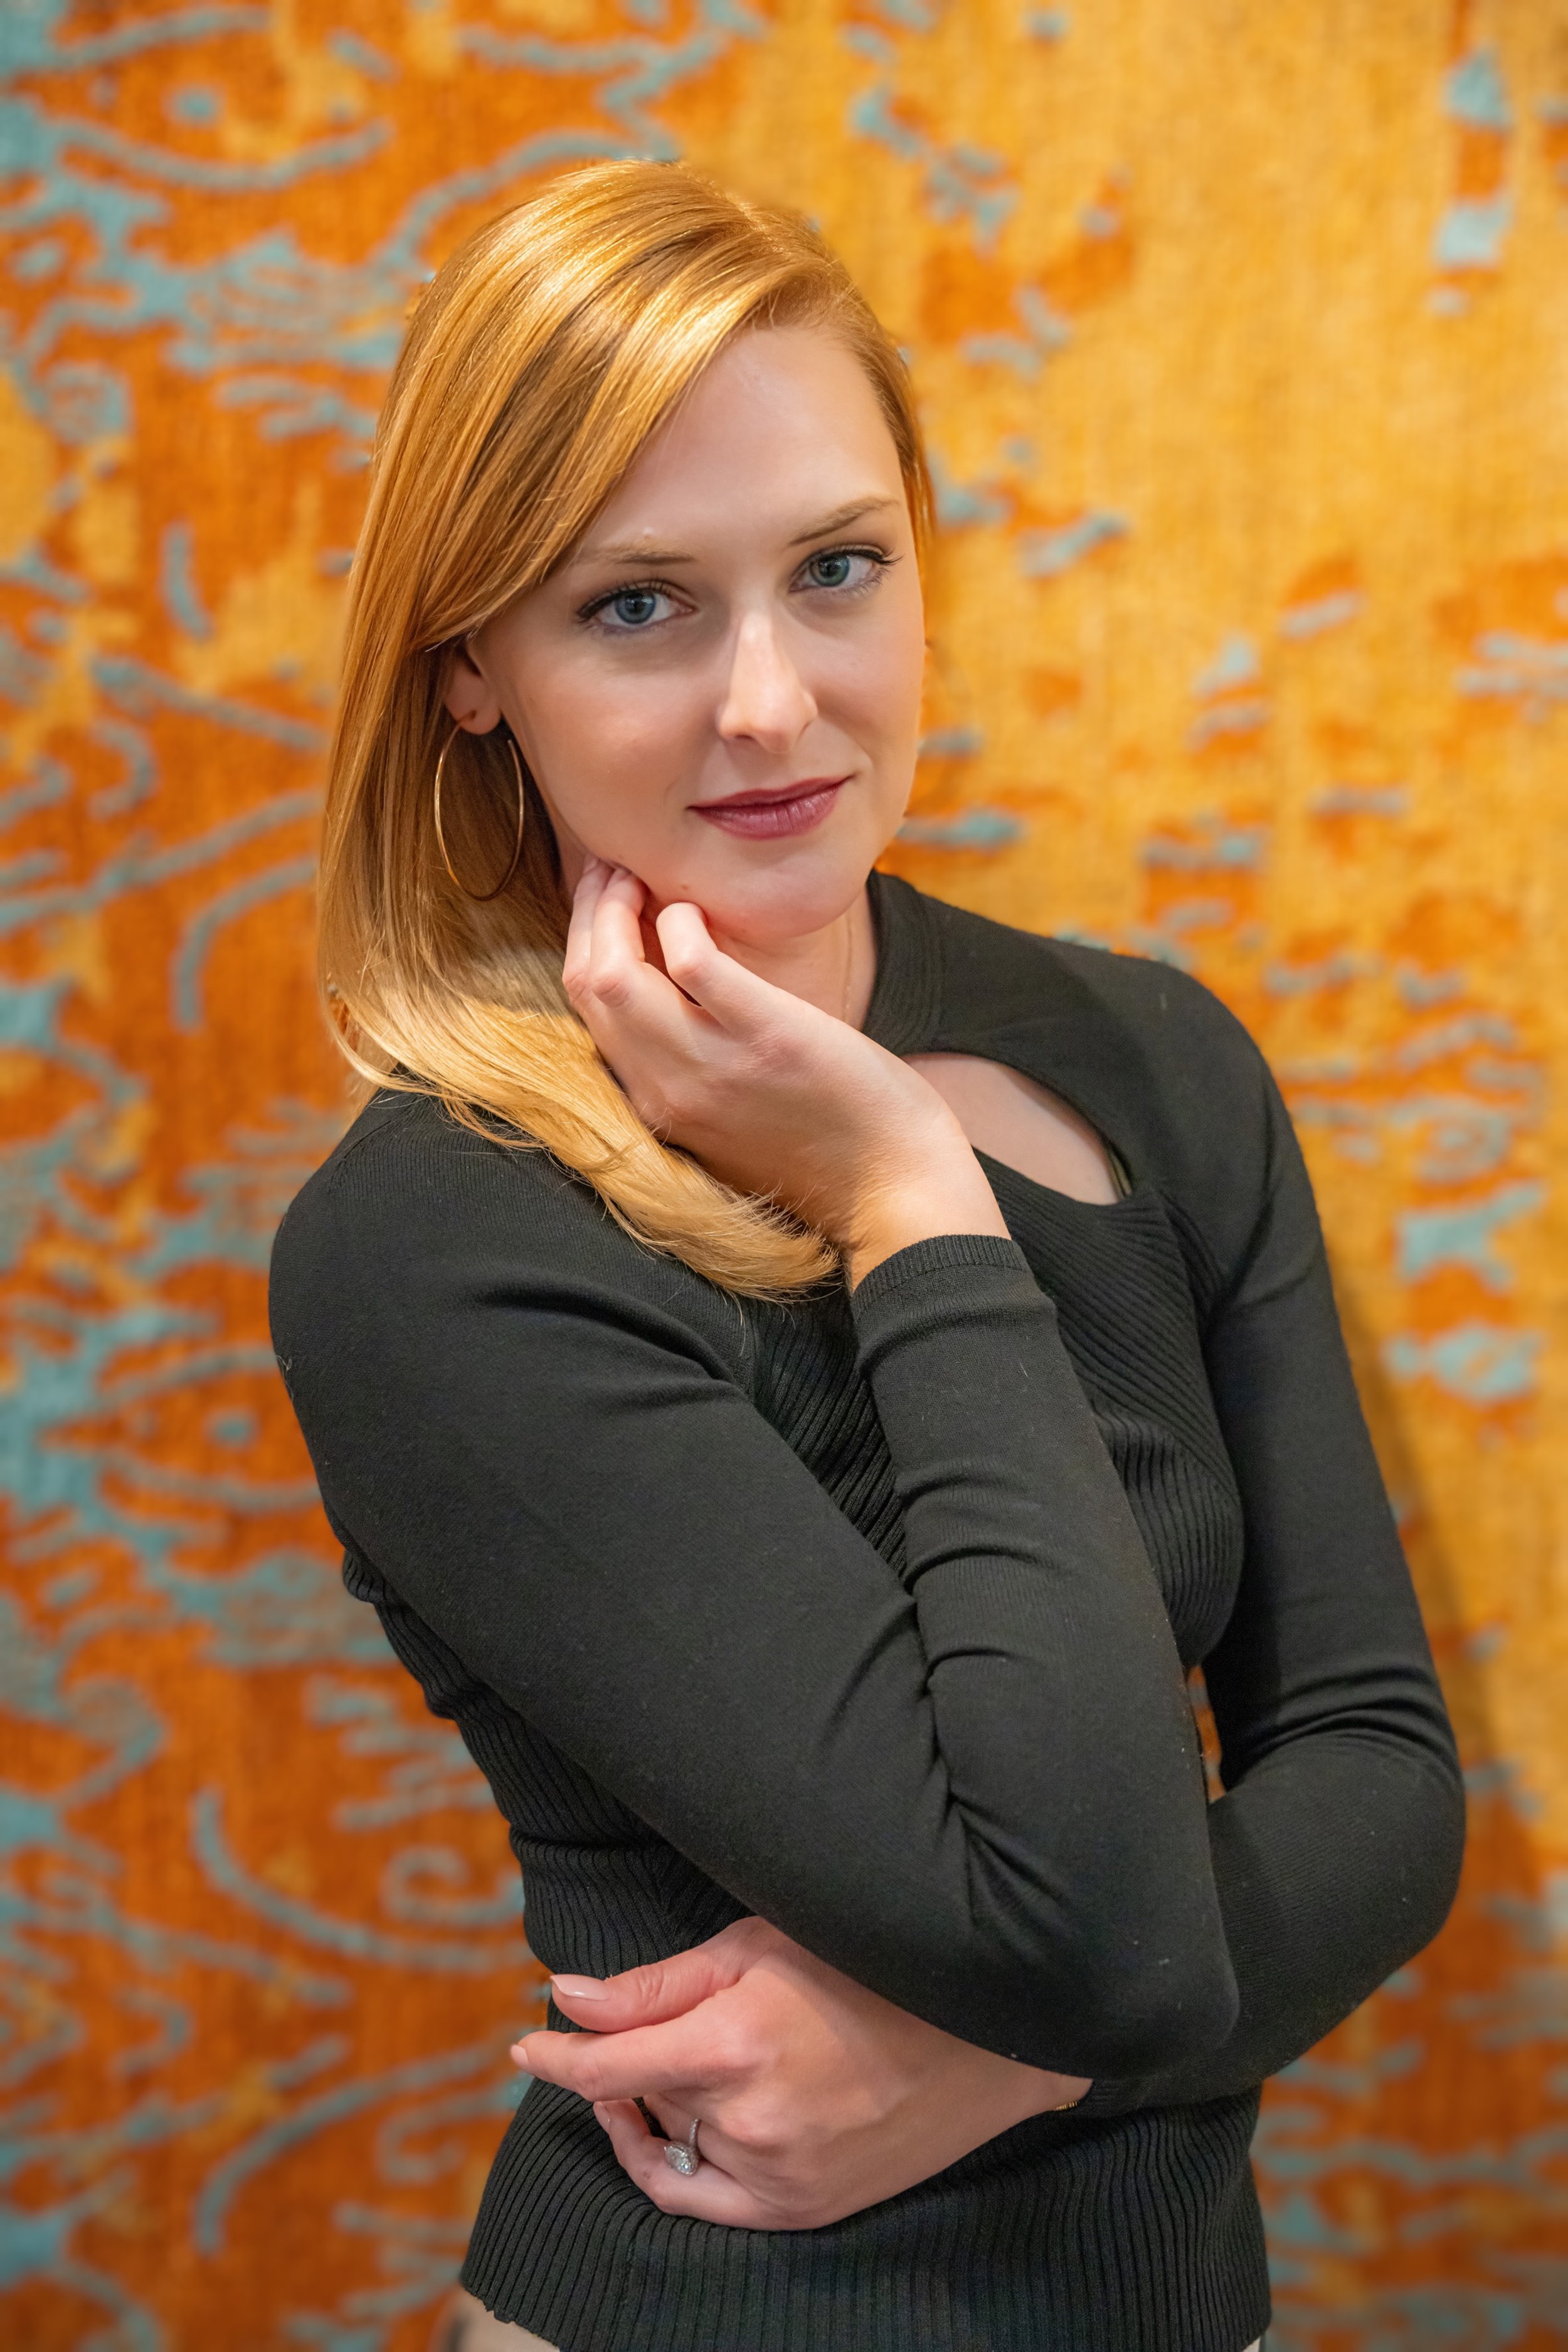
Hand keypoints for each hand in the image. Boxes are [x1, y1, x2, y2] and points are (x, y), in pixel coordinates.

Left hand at [512, 1917, 1089, 2230]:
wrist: (985, 2030)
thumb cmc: (869, 1964)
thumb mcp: (757, 1945)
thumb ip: (656, 1985)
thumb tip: (567, 1998)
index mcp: (736, 2042)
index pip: (610, 2065)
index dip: (557, 2057)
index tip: (526, 2047)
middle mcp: (753, 2120)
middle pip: (647, 2101)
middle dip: (626, 2068)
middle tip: (638, 2034)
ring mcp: (783, 2176)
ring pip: (677, 2151)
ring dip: (656, 2114)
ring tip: (668, 2073)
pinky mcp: (807, 2210)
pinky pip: (713, 2202)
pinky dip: (684, 2166)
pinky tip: (684, 2127)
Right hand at [562, 862, 1006, 1283]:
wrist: (894, 1187)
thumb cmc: (826, 1141)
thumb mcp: (733, 1111)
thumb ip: (692, 1062)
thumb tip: (672, 986)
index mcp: (655, 1105)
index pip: (585, 1011)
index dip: (584, 943)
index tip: (602, 900)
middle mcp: (666, 1091)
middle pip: (587, 985)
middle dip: (589, 913)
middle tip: (613, 868)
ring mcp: (712, 1066)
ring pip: (614, 973)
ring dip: (617, 907)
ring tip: (641, 875)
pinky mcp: (768, 1037)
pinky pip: (693, 964)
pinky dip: (681, 921)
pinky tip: (695, 908)